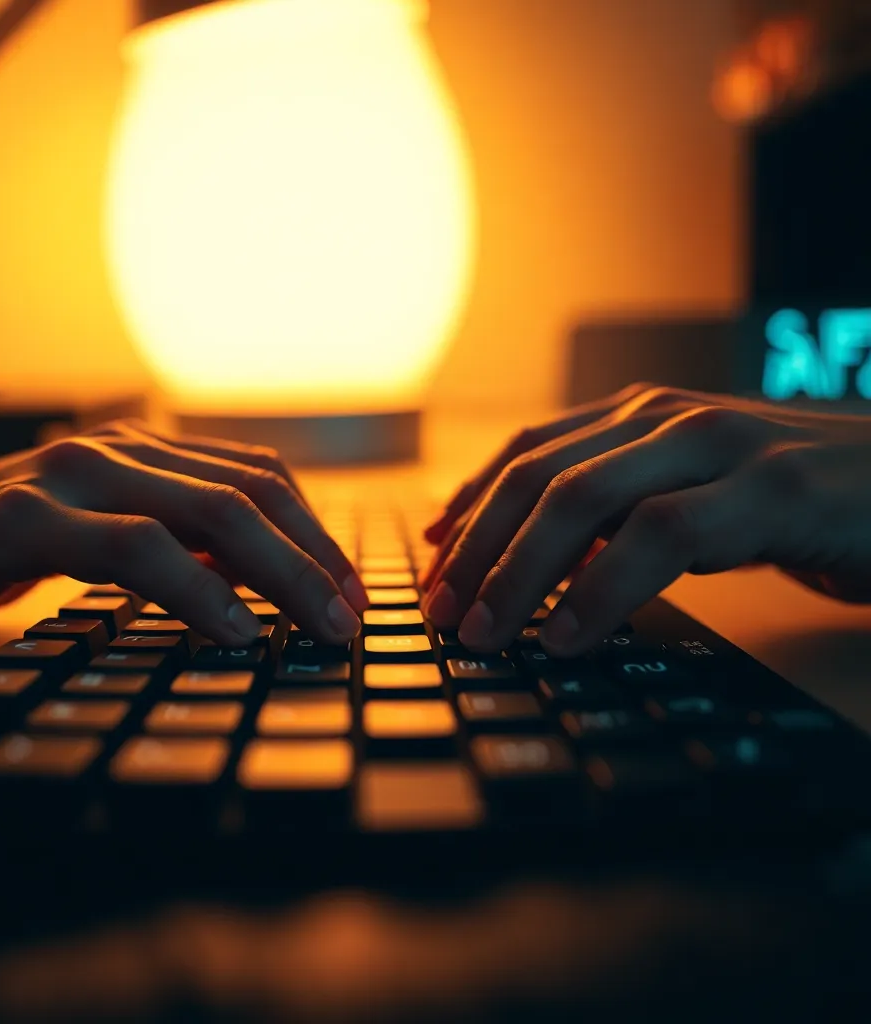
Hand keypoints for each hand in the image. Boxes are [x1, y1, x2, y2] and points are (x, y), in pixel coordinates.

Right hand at [0, 422, 366, 643]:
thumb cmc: (0, 543)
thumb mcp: (100, 535)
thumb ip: (172, 543)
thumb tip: (258, 583)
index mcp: (144, 452)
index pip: (257, 478)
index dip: (315, 533)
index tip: (351, 592)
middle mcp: (117, 449)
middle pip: (249, 493)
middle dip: (315, 558)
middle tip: (354, 618)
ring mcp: (71, 475)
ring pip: (207, 513)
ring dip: (281, 573)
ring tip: (321, 628)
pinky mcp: (23, 516)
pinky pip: (132, 548)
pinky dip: (194, 589)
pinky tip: (234, 630)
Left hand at [422, 384, 870, 655]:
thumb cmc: (801, 496)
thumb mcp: (694, 497)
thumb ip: (621, 513)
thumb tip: (541, 561)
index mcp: (644, 417)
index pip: (528, 451)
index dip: (470, 504)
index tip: (430, 560)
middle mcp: (669, 418)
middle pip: (537, 475)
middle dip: (476, 547)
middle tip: (439, 610)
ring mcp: (720, 446)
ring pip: (582, 498)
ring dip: (518, 571)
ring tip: (483, 632)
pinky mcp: (773, 489)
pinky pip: (661, 536)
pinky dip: (602, 588)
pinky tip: (568, 635)